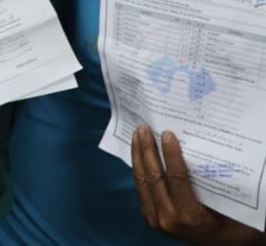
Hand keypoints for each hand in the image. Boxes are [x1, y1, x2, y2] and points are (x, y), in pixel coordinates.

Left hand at [132, 126, 265, 244]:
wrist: (217, 244)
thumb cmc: (225, 219)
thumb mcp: (220, 201)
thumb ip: (204, 180)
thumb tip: (191, 145)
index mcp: (188, 215)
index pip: (176, 178)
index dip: (170, 154)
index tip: (167, 134)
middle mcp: (168, 218)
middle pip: (153, 177)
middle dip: (147, 150)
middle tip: (144, 128)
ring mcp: (155, 219)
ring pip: (141, 181)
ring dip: (138, 156)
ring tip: (137, 135)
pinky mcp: (148, 217)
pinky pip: (140, 189)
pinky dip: (138, 168)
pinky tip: (137, 153)